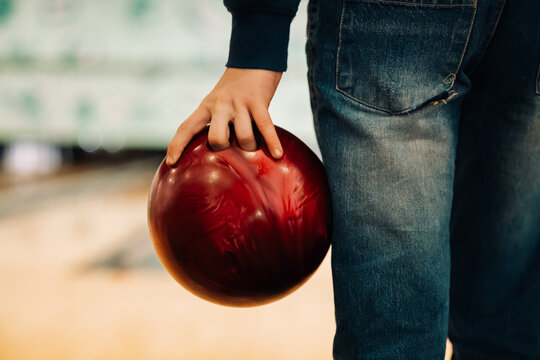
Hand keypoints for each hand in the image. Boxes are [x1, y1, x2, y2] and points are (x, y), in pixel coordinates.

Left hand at [166, 68, 282, 165]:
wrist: (254, 58)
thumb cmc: (236, 88)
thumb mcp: (218, 102)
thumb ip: (215, 122)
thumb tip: (219, 152)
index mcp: (207, 106)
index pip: (187, 127)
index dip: (177, 145)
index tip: (170, 163)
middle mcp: (220, 105)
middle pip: (217, 139)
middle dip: (225, 150)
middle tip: (231, 149)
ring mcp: (240, 104)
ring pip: (244, 137)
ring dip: (251, 148)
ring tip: (254, 147)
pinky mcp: (259, 102)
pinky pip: (265, 127)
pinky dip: (272, 142)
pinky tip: (277, 154)